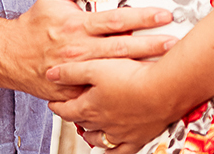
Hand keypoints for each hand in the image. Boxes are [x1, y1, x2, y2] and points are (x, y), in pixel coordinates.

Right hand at [0, 0, 174, 100]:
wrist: (11, 55)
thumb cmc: (36, 23)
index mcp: (76, 25)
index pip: (114, 21)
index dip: (141, 18)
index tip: (163, 15)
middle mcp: (78, 50)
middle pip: (121, 49)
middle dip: (151, 46)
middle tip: (175, 43)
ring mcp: (77, 74)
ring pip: (115, 72)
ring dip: (142, 70)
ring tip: (168, 67)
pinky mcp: (75, 92)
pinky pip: (100, 93)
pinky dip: (121, 92)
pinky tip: (142, 89)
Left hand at [47, 58, 172, 151]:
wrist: (164, 89)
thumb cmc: (131, 76)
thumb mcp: (94, 67)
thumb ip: (70, 73)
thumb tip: (49, 75)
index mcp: (89, 107)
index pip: (66, 111)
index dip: (58, 106)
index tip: (53, 102)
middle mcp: (102, 124)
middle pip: (82, 123)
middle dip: (74, 117)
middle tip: (70, 111)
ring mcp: (121, 134)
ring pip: (99, 139)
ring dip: (90, 134)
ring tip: (87, 128)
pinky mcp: (139, 138)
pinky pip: (121, 151)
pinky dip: (113, 151)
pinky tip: (111, 148)